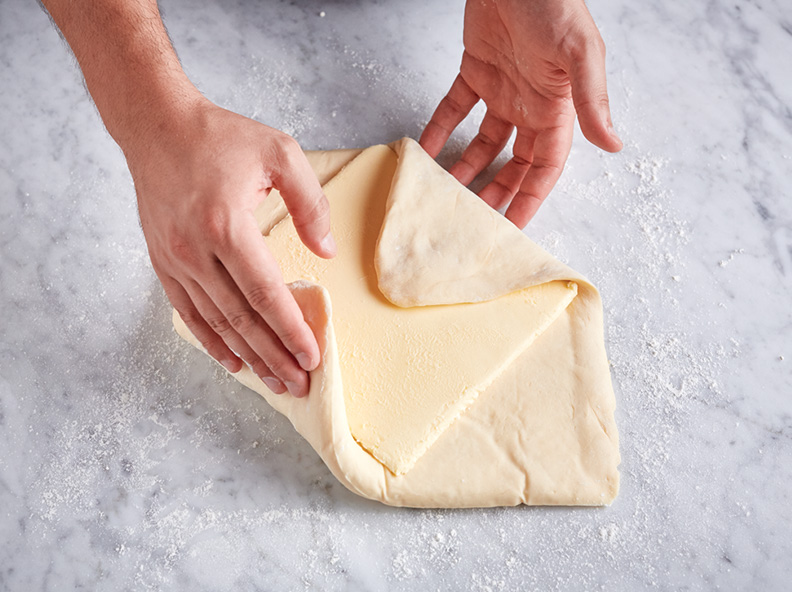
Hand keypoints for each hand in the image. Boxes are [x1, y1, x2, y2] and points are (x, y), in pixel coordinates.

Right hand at [130, 99, 335, 396]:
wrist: (156, 126)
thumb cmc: (220, 137)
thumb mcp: (279, 152)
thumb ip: (310, 203)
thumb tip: (325, 251)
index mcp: (227, 225)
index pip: (266, 294)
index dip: (290, 329)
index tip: (312, 356)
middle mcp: (196, 250)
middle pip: (241, 319)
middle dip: (273, 356)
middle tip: (299, 384)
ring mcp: (175, 260)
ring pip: (215, 323)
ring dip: (246, 357)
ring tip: (274, 382)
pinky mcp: (162, 262)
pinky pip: (188, 313)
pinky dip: (210, 341)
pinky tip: (231, 361)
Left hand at [420, 0, 622, 226]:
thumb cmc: (553, 2)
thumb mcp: (579, 52)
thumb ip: (591, 99)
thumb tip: (613, 145)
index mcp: (557, 107)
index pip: (545, 166)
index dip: (530, 197)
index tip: (514, 226)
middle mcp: (530, 104)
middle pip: (514, 162)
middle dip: (498, 192)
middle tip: (475, 220)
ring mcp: (502, 89)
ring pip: (484, 143)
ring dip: (466, 168)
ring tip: (446, 195)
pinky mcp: (475, 71)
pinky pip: (454, 109)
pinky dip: (440, 130)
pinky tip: (427, 152)